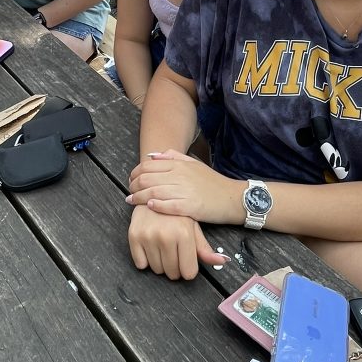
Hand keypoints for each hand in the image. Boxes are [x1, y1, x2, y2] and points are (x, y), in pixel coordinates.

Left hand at [127, 150, 242, 223]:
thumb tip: (152, 155)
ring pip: (154, 191)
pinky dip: (156, 205)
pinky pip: (168, 205)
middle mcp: (180, 175)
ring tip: (131, 200)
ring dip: (139, 197)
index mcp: (180, 164)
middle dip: (133, 185)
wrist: (233, 198)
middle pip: (147, 178)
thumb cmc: (212, 182)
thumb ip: (173, 157)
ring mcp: (185, 191)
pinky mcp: (190, 207)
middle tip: (129, 191)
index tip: (131, 180)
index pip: (149, 165)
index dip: (135, 173)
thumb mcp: (194, 163)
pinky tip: (149, 206)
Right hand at [128, 204, 227, 279]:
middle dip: (175, 267)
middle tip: (174, 251)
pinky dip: (145, 260)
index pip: (188, 272)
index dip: (188, 268)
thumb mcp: (193, 227)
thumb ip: (205, 248)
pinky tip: (150, 246)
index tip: (186, 261)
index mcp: (184, 233)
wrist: (153, 192)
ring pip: (157, 270)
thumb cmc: (175, 212)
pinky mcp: (134, 236)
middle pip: (172, 273)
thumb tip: (223, 261)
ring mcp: (148, 236)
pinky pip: (141, 264)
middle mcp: (166, 235)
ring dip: (161, 263)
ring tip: (162, 246)